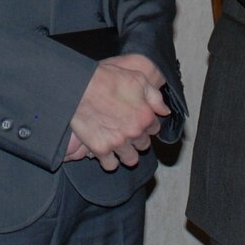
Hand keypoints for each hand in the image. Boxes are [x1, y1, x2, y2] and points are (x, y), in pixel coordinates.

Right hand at [68, 53, 171, 171]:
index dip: (146, 125)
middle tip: (126, 132)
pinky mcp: (100, 149)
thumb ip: (155, 97)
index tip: (139, 122)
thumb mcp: (138, 79)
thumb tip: (165, 111)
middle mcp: (134, 132)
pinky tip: (106, 153)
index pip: (154, 129)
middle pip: (143, 145)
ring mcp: (118, 143)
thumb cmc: (108, 79)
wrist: (80, 86)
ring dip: (127, 154)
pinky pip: (110, 165)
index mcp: (145, 116)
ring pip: (130, 159)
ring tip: (119, 146)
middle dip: (137, 140)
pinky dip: (109, 161)